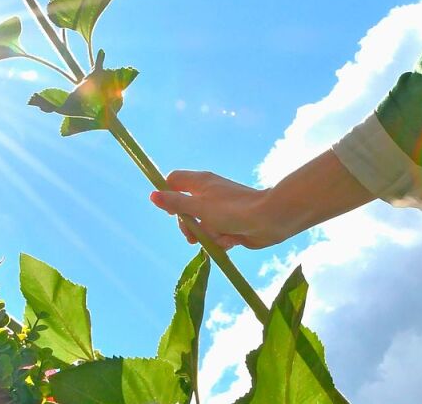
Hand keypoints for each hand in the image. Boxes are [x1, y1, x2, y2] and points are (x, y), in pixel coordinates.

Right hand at [149, 170, 289, 250]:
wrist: (270, 220)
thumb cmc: (233, 210)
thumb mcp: (199, 208)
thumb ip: (176, 203)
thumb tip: (152, 195)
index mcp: (201, 183)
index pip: (174, 180)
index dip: (168, 194)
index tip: (170, 211)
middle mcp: (209, 194)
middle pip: (185, 209)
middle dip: (189, 225)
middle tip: (194, 234)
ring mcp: (221, 210)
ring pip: (201, 226)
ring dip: (207, 235)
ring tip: (219, 236)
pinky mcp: (232, 225)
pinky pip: (217, 235)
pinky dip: (222, 240)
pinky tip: (232, 240)